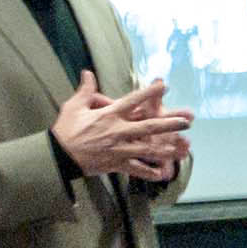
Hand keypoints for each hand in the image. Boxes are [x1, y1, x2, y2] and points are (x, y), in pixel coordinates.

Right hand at [51, 71, 189, 181]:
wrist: (59, 155)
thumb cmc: (66, 129)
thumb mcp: (73, 106)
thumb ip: (85, 90)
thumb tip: (87, 73)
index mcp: (109, 115)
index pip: (132, 100)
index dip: (149, 92)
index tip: (164, 85)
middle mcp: (118, 131)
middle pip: (148, 127)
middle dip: (168, 124)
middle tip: (186, 122)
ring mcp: (119, 149)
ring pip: (147, 150)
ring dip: (165, 149)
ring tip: (181, 149)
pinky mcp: (116, 164)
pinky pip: (135, 169)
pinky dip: (148, 172)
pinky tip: (162, 174)